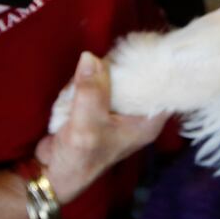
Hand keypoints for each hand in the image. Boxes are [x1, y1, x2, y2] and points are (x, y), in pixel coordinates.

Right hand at [33, 52, 165, 205]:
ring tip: (78, 86)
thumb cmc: (80, 157)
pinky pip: (97, 83)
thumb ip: (91, 90)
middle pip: (140, 76)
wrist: (54, 173)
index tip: (150, 45)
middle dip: (118, 67)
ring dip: (94, 76)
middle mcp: (138, 114)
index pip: (166, 87)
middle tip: (100, 65)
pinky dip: (84, 82)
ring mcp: (118, 109)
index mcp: (148, 122)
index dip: (161, 66)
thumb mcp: (87, 123)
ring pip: (115, 76)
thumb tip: (90, 57)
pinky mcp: (100, 105)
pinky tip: (73, 90)